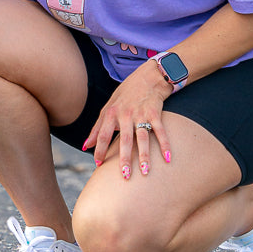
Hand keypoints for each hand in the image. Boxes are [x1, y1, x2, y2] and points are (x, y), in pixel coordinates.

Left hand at [83, 60, 172, 177]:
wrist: (148, 76)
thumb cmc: (126, 93)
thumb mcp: (108, 107)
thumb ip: (97, 127)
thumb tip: (85, 146)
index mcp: (111, 113)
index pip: (102, 134)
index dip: (99, 149)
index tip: (98, 165)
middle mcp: (125, 114)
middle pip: (124, 139)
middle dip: (124, 158)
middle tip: (125, 175)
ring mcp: (141, 113)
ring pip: (142, 138)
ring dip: (144, 155)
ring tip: (145, 171)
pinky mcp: (155, 112)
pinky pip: (160, 131)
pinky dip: (165, 144)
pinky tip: (167, 159)